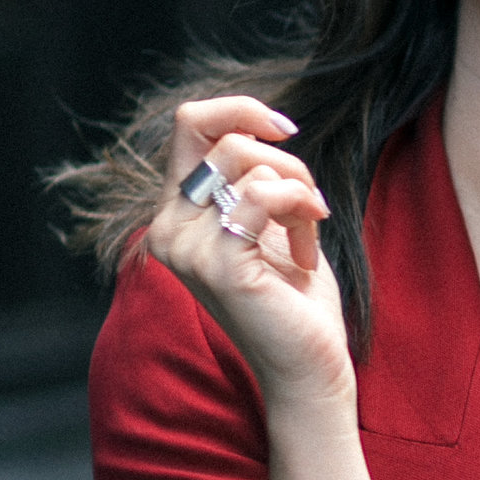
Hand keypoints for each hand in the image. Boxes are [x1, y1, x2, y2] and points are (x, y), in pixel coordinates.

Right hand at [148, 96, 350, 414]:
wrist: (308, 370)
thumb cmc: (295, 302)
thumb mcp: (271, 223)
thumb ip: (254, 178)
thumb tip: (259, 127)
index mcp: (177, 214)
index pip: (189, 124)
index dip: (240, 109)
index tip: (286, 130)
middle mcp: (167, 228)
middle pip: (218, 134)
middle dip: (283, 156)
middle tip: (311, 203)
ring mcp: (185, 248)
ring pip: (245, 160)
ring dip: (298, 188)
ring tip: (310, 232)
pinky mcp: (218, 266)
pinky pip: (262, 195)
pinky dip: (299, 208)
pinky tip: (306, 251)